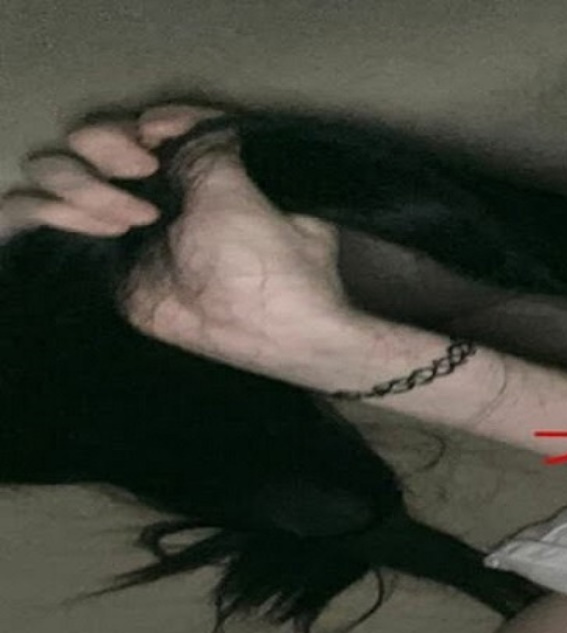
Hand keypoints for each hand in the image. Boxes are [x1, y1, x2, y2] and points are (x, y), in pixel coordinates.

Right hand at [0, 105, 374, 387]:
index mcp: (189, 166)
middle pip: (87, 142)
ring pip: (58, 174)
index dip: (136, 123)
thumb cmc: (274, 260)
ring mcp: (123, 224)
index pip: (135, 123)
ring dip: (80, 184)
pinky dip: (42, 210)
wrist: (272, 328)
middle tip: (141, 176)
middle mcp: (152, 190)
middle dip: (103, 148)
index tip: (153, 139)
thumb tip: (159, 121)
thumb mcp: (241, 188)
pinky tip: (92, 227)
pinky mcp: (104, 262)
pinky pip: (45, 220)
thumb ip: (200, 144)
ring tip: (131, 220)